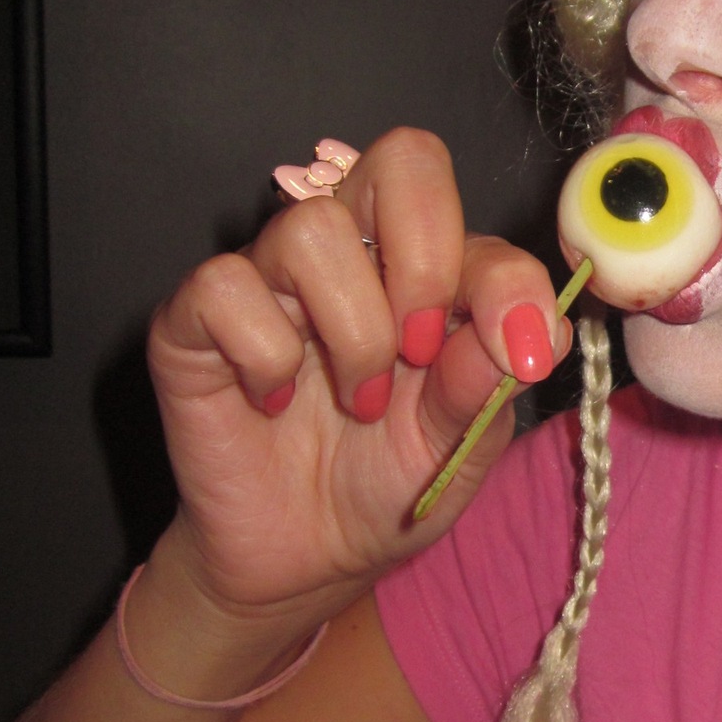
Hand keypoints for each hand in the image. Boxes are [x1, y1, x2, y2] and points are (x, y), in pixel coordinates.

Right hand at [146, 128, 568, 625]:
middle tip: (420, 352)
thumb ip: (488, 384)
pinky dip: (266, 356)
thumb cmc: (382, 486)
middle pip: (402, 160)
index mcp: (426, 270)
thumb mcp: (458, 447)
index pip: (477, 213)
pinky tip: (276, 401)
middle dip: (426, 262)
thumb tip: (524, 332)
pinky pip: (226, 287)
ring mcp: (272, 277)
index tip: (517, 352)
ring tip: (359, 399)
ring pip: (312, 228)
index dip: (504, 275)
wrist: (301, 562)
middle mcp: (352, 253)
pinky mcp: (197, 317)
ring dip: (353, 330)